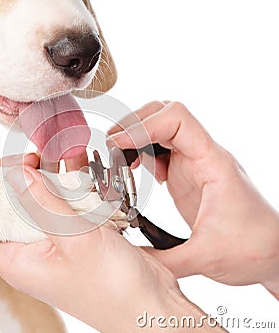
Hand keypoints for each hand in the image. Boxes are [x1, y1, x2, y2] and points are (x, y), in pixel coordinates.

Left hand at [0, 161, 217, 331]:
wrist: (151, 304)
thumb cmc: (111, 288)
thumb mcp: (74, 240)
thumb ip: (45, 204)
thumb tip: (19, 174)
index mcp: (18, 262)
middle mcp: (33, 253)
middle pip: (11, 212)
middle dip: (15, 181)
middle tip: (26, 158)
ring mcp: (56, 245)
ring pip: (42, 206)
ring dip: (47, 179)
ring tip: (52, 155)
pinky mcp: (78, 238)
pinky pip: (67, 208)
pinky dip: (71, 188)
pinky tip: (78, 167)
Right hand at [107, 101, 278, 297]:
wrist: (272, 250)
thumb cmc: (255, 246)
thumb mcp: (205, 257)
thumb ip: (163, 260)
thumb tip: (128, 258)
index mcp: (213, 164)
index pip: (177, 119)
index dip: (143, 125)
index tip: (118, 142)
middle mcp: (203, 156)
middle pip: (165, 113)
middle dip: (133, 124)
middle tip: (111, 147)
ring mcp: (194, 162)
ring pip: (160, 127)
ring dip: (135, 136)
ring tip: (117, 157)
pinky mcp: (186, 173)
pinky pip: (160, 148)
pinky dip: (140, 151)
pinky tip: (132, 169)